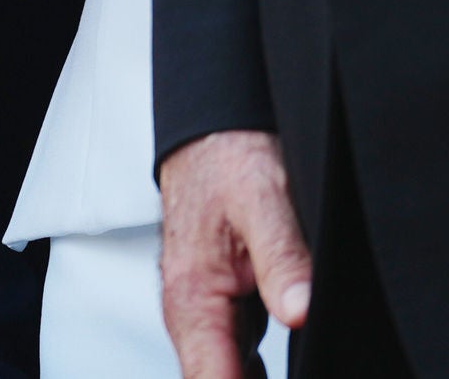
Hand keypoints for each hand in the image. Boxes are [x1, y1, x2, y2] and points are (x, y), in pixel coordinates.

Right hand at [160, 131, 311, 378]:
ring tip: (299, 363)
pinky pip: (232, 356)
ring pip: (223, 372)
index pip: (211, 378)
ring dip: (248, 378)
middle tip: (305, 364)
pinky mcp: (218, 310)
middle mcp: (188, 311)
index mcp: (193, 295)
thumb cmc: (227, 162)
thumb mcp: (263, 200)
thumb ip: (282, 257)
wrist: (209, 137)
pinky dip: (250, 371)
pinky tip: (280, 370)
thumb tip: (300, 311)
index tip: (288, 376)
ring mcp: (202, 313)